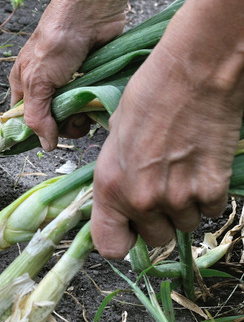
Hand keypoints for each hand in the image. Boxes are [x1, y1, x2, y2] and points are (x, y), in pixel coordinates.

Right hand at [9, 0, 134, 149]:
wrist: (91, 14)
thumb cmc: (56, 42)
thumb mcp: (37, 82)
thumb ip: (37, 117)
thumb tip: (45, 145)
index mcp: (23, 86)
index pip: (24, 120)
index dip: (35, 132)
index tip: (48, 138)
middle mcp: (45, 88)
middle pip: (51, 122)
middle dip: (64, 125)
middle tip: (74, 119)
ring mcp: (68, 86)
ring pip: (73, 116)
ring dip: (81, 118)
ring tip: (87, 110)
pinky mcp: (89, 82)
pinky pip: (90, 105)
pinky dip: (94, 108)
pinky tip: (96, 103)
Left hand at [91, 0, 243, 257]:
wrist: (194, 74)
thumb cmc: (149, 96)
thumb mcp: (115, 140)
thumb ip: (118, 178)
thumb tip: (123, 199)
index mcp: (109, 188)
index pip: (111, 247)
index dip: (123, 239)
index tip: (130, 228)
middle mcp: (141, 200)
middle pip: (155, 238)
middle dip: (159, 219)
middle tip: (163, 187)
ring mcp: (179, 198)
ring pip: (186, 225)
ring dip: (186, 206)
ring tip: (183, 170)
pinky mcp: (212, 188)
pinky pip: (211, 210)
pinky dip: (210, 194)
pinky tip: (203, 165)